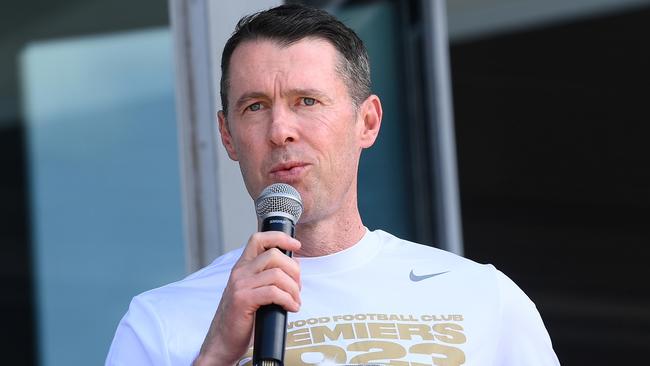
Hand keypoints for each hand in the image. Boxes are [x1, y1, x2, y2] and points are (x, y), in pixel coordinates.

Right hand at [193, 231, 301, 365]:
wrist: (222, 342)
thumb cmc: (242, 319)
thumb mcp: (254, 292)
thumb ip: (268, 277)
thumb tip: (294, 267)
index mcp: (243, 267)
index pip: (259, 239)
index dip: (280, 238)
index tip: (296, 245)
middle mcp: (240, 272)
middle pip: (274, 255)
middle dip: (294, 271)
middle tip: (297, 288)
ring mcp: (240, 285)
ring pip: (277, 274)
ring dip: (293, 289)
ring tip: (295, 301)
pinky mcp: (242, 300)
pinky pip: (274, 292)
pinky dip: (288, 300)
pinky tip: (291, 308)